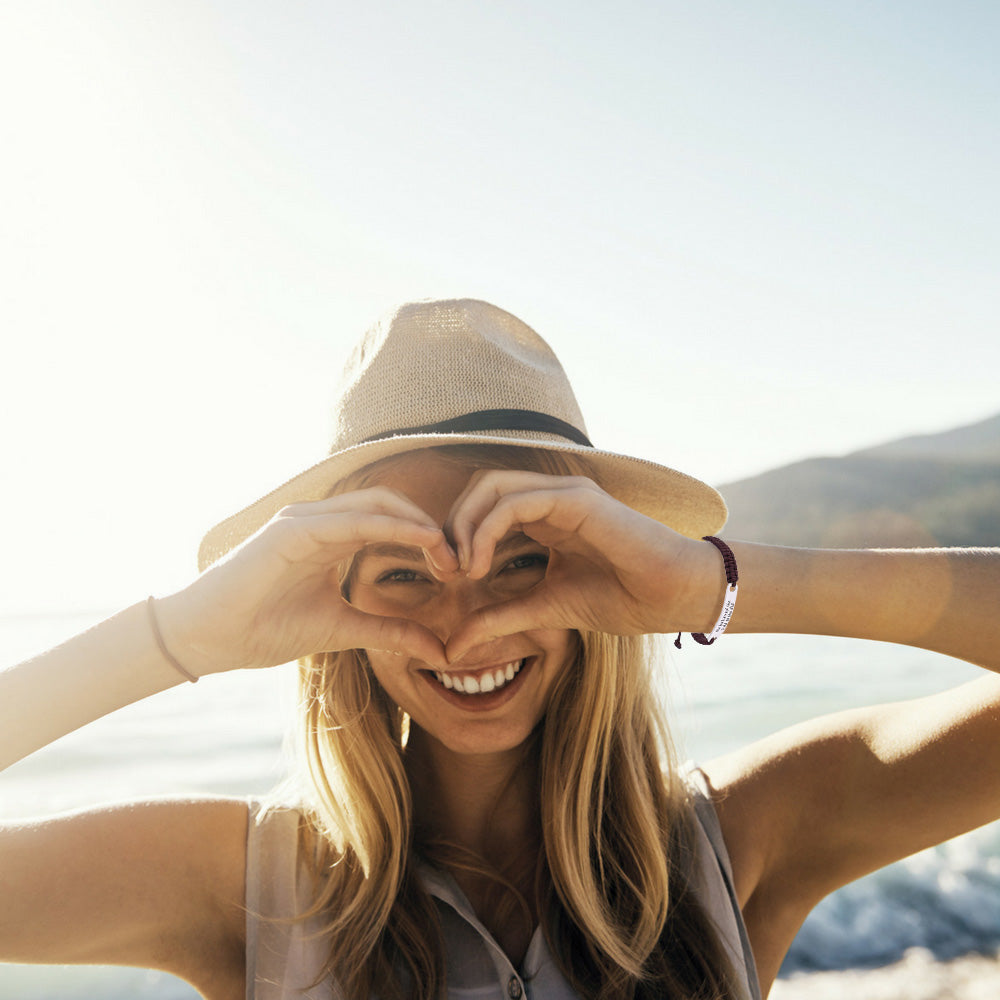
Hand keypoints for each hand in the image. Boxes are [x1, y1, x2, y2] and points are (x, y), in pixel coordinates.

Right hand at [155, 488, 458, 675]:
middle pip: (391, 504)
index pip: (391, 520)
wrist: (210, 638)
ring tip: (447, 553)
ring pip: (376, 504)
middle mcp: (320, 520)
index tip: (457, 570)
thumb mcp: (342, 629)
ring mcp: (304, 519)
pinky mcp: (291, 530)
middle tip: (460, 561)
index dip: (428, 539)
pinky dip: (390, 527)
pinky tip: (421, 543)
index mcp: (331, 537)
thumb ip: (388, 631)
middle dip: (430, 528)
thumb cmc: (265, 628)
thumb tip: (438, 649)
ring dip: (418, 525)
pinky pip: (351, 520)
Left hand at [443, 470, 721, 660]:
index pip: (482, 504)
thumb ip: (498, 620)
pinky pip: (515, 502)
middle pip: (479, 487)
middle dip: (452, 525)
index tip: (449, 578)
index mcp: (543, 515)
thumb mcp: (543, 610)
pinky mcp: (575, 499)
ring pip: (491, 485)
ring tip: (464, 568)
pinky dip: (487, 530)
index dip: (456, 535)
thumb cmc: (621, 599)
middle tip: (446, 569)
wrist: (672, 598)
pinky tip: (481, 565)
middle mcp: (550, 495)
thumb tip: (452, 647)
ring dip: (465, 526)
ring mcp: (564, 492)